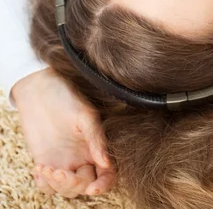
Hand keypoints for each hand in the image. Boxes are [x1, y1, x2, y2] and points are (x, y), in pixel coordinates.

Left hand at [11, 68, 114, 197]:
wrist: (40, 88)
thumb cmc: (67, 96)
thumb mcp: (85, 115)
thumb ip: (97, 139)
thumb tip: (106, 163)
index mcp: (97, 147)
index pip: (107, 174)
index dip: (103, 184)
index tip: (94, 188)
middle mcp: (83, 157)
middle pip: (85, 185)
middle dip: (75, 185)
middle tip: (61, 172)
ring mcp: (64, 161)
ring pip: (66, 189)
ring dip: (57, 185)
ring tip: (47, 168)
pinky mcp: (45, 161)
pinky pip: (46, 185)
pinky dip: (43, 183)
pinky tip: (40, 168)